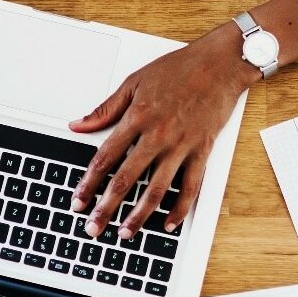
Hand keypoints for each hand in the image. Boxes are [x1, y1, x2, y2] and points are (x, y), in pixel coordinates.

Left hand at [68, 23, 256, 238]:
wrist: (219, 64)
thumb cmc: (178, 69)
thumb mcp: (134, 82)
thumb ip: (105, 108)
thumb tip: (78, 125)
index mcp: (137, 117)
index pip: (105, 158)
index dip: (89, 183)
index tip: (79, 201)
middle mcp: (157, 135)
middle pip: (126, 179)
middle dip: (107, 208)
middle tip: (93, 228)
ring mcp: (181, 145)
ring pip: (157, 189)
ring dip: (140, 215)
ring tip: (126, 232)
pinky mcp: (202, 150)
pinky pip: (190, 186)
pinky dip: (180, 208)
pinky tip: (168, 223)